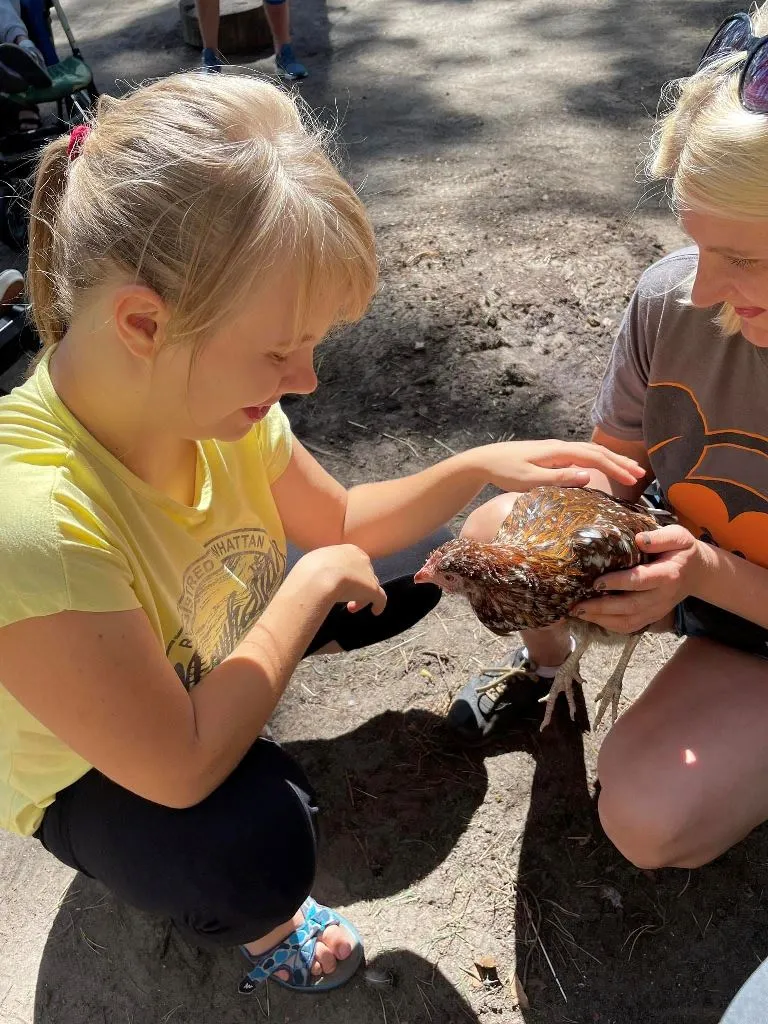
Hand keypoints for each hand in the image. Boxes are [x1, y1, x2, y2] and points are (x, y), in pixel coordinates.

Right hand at [294, 544, 387, 614]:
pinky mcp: (373, 590)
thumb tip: (314, 574)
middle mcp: (362, 559)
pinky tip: (375, 612)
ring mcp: (369, 574)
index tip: (340, 584)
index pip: (354, 562)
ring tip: (351, 608)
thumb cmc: (311, 570)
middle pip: (364, 574)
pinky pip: (381, 598)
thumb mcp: (315, 561)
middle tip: (346, 598)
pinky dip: (379, 605)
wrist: (318, 577)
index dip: (349, 574)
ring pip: (370, 586)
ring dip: (361, 597)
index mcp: (349, 550)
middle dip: (356, 585)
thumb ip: (322, 566)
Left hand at [469, 440, 645, 491]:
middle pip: (597, 452)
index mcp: (558, 451)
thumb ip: (559, 478)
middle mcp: (560, 447)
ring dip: (611, 461)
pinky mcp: (552, 455)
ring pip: (590, 453)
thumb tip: (588, 475)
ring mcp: (557, 450)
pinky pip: (581, 456)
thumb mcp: (530, 479)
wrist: (484, 460)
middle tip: (640, 474)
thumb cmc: (505, 471)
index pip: (594, 457)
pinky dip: (598, 462)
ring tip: (629, 470)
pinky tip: (603, 469)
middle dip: (620, 462)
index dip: (615, 468)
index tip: (633, 479)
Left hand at [572, 525, 703, 632]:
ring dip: (602, 619)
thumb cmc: (682, 551)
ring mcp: (657, 610)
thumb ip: (660, 537)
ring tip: (578, 613)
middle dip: (602, 607)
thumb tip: (638, 540)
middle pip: (630, 606)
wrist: (698, 573)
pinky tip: (592, 618)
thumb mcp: (678, 536)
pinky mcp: (652, 617)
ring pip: (628, 621)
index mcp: (668, 575)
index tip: (596, 582)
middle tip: (577, 605)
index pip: (640, 581)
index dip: (618, 583)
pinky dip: (610, 626)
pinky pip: (630, 626)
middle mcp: (662, 596)